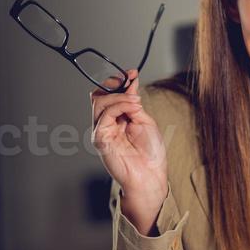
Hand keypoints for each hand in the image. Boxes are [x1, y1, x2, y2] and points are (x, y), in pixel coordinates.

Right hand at [90, 70, 167, 230]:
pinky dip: (119, 106)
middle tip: (132, 85)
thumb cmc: (150, 154)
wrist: (150, 176)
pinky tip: (134, 107)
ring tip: (137, 101)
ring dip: (120, 96)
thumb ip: (134, 103)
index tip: (132, 73)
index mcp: (115, 120)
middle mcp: (105, 124)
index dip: (117, 81)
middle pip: (99, 95)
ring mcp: (101, 131)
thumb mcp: (144, 120)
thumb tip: (131, 81)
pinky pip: (104, 115)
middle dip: (115, 85)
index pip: (107, 94)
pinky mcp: (100, 138)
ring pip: (99, 102)